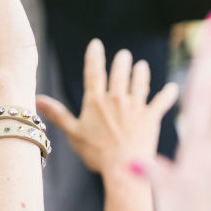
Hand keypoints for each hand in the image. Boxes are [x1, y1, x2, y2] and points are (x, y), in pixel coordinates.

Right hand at [36, 39, 178, 175]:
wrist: (122, 167)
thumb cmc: (96, 153)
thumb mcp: (73, 133)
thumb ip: (58, 114)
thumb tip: (38, 99)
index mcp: (96, 102)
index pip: (93, 73)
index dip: (94, 57)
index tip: (96, 44)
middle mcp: (116, 99)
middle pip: (119, 74)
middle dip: (121, 62)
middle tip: (124, 54)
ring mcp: (135, 107)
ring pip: (139, 83)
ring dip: (141, 73)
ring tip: (141, 65)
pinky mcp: (151, 117)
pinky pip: (162, 101)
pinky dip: (168, 94)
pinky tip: (173, 87)